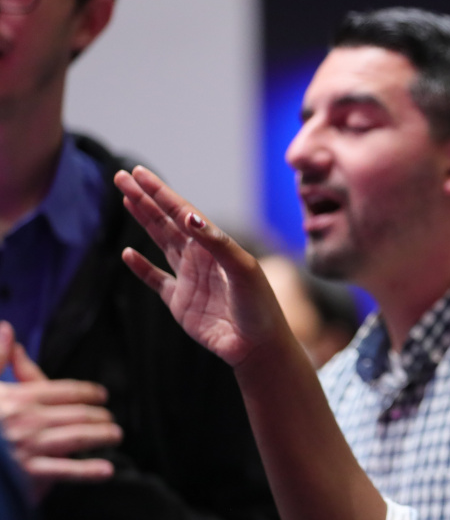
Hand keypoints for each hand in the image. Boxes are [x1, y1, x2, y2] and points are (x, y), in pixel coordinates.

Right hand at [0, 321, 119, 499]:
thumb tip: (7, 328)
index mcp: (18, 397)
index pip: (66, 390)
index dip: (89, 392)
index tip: (102, 396)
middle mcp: (27, 421)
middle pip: (77, 414)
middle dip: (99, 416)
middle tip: (110, 420)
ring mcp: (28, 448)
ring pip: (77, 438)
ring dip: (101, 436)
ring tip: (113, 435)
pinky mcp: (28, 475)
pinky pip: (64, 471)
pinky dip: (88, 471)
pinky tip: (105, 470)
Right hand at [115, 166, 287, 366]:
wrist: (258, 345)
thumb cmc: (258, 306)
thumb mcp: (242, 269)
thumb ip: (216, 242)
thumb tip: (188, 215)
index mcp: (215, 245)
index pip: (182, 212)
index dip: (159, 193)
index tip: (138, 174)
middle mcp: (200, 257)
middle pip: (166, 221)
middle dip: (145, 199)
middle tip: (121, 177)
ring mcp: (188, 279)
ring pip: (160, 242)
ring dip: (143, 221)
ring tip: (125, 199)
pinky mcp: (180, 303)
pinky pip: (156, 280)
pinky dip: (141, 267)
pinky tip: (128, 253)